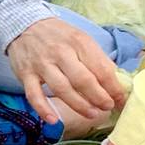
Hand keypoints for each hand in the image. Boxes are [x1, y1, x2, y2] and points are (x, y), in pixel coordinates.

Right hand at [5, 16, 127, 125]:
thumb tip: (114, 82)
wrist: (24, 24)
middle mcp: (61, 53)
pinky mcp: (25, 74)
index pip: (101, 69)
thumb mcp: (81, 38)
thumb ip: (96, 58)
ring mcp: (42, 64)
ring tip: (91, 114)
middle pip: (83, 81)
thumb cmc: (58, 35)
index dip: (113, 88)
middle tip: (107, 107)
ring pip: (61, 89)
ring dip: (78, 105)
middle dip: (99, 98)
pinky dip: (43, 109)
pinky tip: (53, 120)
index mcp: (79, 42)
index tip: (121, 100)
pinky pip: (34, 95)